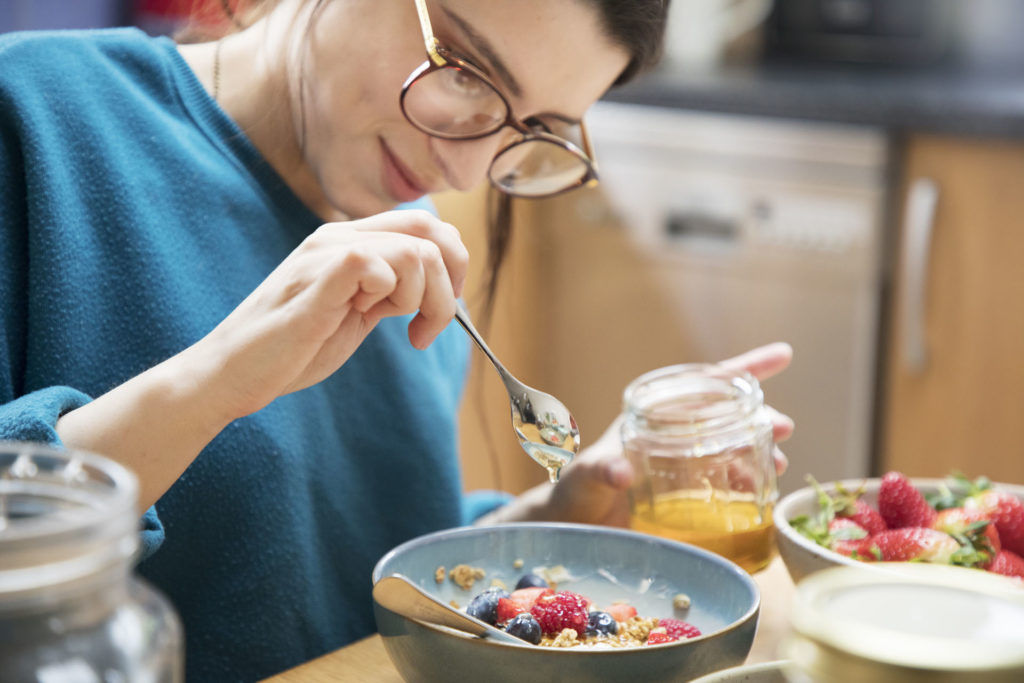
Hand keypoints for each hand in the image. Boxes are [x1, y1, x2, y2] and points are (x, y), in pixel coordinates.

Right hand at [186, 209, 467, 420]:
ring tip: (403, 329)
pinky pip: (372, 264)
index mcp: (350, 241)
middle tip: (430, 326)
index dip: (452, 263)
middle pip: (428, 230)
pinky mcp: (314, 281)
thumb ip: (392, 291)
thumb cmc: (295, 347)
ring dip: (423, 299)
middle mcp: (338, 237)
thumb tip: (442, 285)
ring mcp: (324, 255)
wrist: (234, 373)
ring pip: (413, 251)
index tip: (441, 307)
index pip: (425, 223)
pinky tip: (373, 321)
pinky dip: (390, 297)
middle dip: (448, 284)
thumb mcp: (357, 311)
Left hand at [489, 343, 793, 527]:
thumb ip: (599, 471)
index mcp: (654, 417)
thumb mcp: (586, 478)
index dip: (744, 369)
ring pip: (734, 448)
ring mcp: (684, 465)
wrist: (571, 528)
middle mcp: (674, 436)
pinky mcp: (689, 497)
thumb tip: (619, 471)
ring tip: (778, 465)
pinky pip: (728, 484)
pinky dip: (749, 487)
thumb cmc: (575, 492)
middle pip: (729, 416)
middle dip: (761, 416)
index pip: (704, 384)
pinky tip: (762, 499)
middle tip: (784, 428)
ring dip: (760, 453)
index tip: (783, 355)